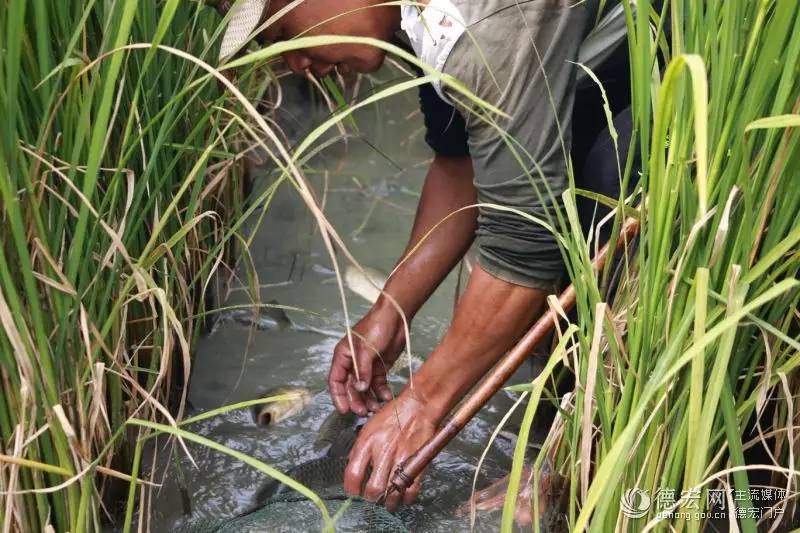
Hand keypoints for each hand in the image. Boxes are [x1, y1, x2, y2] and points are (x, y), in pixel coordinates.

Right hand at [328, 304, 407, 414]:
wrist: (396, 317)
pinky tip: (387, 397)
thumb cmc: (376, 327)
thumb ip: (363, 371)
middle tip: (363, 412)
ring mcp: (366, 366)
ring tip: (376, 409)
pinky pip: (378, 384)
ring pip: (364, 389)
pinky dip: (381, 392)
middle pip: (350, 388)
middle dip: (356, 401)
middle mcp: (353, 363)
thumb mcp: (367, 349)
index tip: (344, 410)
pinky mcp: (380, 367)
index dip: (338, 396)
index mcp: (343, 356)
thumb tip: (359, 389)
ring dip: (369, 399)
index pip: (335, 380)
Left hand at [344, 392, 436, 509]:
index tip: (354, 492)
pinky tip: (402, 496)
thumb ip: (360, 450)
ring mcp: (401, 459)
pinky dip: (406, 498)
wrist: (418, 407)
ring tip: (387, 501)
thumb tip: (353, 469)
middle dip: (371, 498)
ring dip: (388, 502)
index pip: (353, 475)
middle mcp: (383, 453)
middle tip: (372, 497)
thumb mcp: (368, 428)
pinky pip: (411, 490)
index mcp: (367, 443)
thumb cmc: (392, 415)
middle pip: (373, 489)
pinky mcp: (417, 463)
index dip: (351, 489)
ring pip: (392, 494)